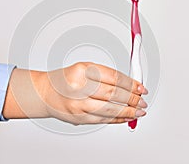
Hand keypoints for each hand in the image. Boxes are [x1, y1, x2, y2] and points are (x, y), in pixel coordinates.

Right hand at [3, 62, 147, 124]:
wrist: (45, 93)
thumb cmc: (66, 79)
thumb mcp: (85, 69)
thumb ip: (107, 76)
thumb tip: (131, 84)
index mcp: (82, 71)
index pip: (113, 77)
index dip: (131, 84)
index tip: (141, 87)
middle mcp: (79, 88)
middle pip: (113, 94)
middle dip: (132, 99)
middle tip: (142, 101)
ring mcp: (78, 105)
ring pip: (109, 110)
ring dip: (128, 112)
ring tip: (139, 111)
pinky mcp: (78, 118)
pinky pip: (102, 120)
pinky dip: (117, 120)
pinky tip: (126, 118)